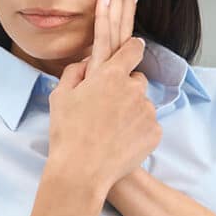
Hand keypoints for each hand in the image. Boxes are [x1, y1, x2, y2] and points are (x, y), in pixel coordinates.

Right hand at [47, 0, 159, 194]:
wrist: (82, 171)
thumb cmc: (67, 133)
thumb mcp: (60, 97)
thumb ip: (75, 72)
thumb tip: (86, 62)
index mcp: (109, 74)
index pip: (132, 47)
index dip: (133, 46)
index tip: (136, 43)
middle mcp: (132, 87)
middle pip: (137, 77)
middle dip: (125, 86)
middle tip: (110, 104)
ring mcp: (146, 110)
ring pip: (142, 103)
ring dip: (130, 110)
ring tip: (108, 130)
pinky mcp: (155, 131)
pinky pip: (148, 125)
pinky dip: (137, 131)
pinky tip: (118, 143)